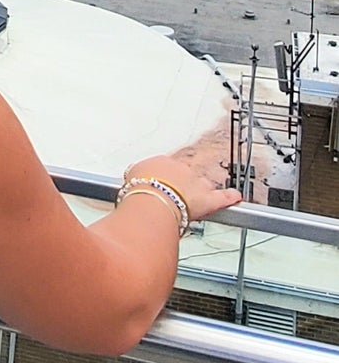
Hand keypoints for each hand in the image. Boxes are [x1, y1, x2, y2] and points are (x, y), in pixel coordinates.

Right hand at [123, 154, 242, 223]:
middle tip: (172, 196)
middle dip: (181, 184)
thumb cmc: (139, 191)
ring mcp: (196, 183)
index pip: (165, 168)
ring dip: (199, 191)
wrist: (152, 200)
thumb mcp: (128, 179)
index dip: (162, 179)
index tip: (157, 187)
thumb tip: (129, 182)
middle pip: (185, 176)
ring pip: (201, 185)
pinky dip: (230, 197)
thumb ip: (134, 178)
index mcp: (161, 161)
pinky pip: (223, 197)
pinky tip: (235, 196)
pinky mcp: (209, 199)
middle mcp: (181, 169)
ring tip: (194, 199)